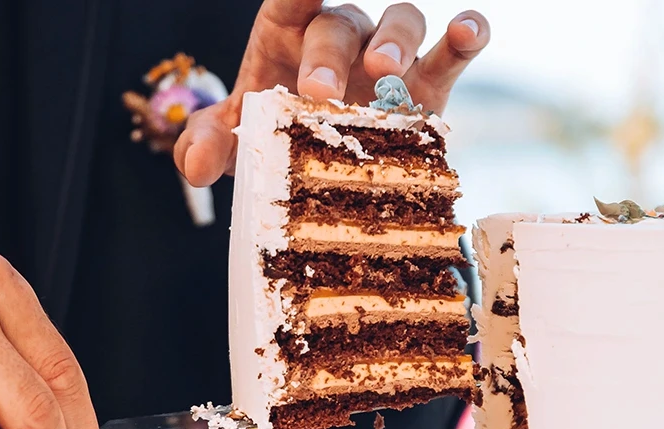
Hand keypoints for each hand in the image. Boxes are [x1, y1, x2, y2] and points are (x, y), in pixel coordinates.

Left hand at [176, 2, 489, 185]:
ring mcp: (389, 56)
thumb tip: (194, 164)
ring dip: (395, 42)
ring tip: (385, 74)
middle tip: (319, 93)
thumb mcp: (234, 142)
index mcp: (288, 33)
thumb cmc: (273, 136)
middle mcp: (342, 34)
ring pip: (401, 22)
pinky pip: (452, 51)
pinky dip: (467, 37)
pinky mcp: (428, 87)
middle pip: (339, 24)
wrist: (319, 170)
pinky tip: (469, 33)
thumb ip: (205, 144)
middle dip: (328, 56)